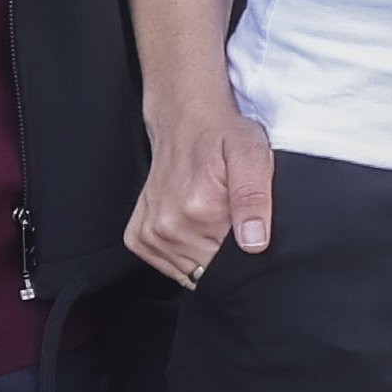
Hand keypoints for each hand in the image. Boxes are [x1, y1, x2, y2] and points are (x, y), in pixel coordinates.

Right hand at [131, 100, 275, 288]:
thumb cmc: (222, 135)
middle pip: (211, 271)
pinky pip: (169, 266)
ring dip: (204, 251)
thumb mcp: (252, 155)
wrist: (184, 119)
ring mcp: (150, 234)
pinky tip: (191, 224)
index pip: (232, 266)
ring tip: (210, 215)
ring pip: (190, 272)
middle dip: (226, 251)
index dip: (245, 251)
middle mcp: (168, 226)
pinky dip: (184, 253)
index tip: (247, 227)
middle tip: (228, 214)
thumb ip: (253, 198)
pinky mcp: (138, 237)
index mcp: (198, 210)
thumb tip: (253, 242)